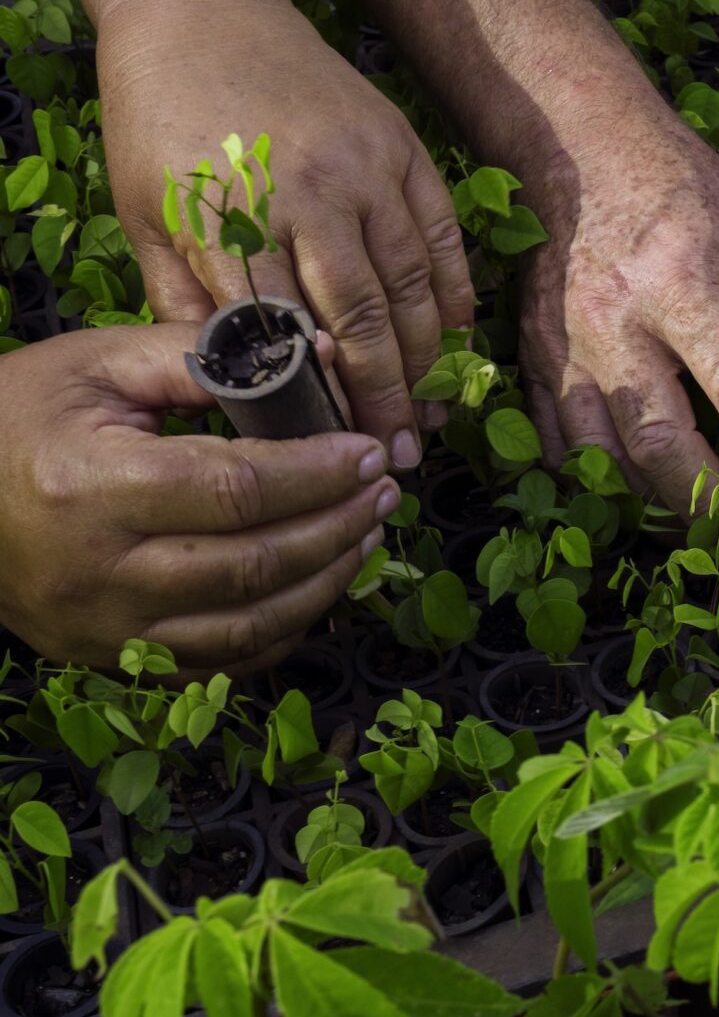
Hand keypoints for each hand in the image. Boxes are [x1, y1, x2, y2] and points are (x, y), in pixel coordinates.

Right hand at [0, 324, 399, 678]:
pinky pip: (222, 662)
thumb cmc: (15, 416)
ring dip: (325, 581)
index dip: (317, 475)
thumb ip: (199, 358)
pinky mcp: (112, 658)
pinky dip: (283, 628)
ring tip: (364, 532)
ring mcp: (106, 629)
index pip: (235, 490)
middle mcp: (100, 573)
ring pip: (249, 625)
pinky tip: (316, 584)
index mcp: (90, 488)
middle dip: (338, 526)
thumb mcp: (94, 364)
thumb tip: (307, 354)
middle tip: (383, 490)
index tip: (367, 453)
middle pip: (255, 565)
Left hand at [90, 0, 473, 469]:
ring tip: (425, 410)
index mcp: (236, 216)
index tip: (330, 451)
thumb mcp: (147, 212)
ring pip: (412, 284)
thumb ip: (185, 299)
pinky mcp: (404, 150)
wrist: (201, 12)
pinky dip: (453, 293)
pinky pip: (443, 237)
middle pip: (361, 318)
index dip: (316, 400)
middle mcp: (311, 194)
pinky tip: (451, 338)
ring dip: (424, 357)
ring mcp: (368, 170)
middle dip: (384, 395)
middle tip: (397, 452)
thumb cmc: (163, 119)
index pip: (286, 333)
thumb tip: (227, 385)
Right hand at [514, 109, 718, 513]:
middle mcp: (617, 328)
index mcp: (684, 289)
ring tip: (713, 526)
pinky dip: (605, 483)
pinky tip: (646, 494)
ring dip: (663, 507)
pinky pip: (562, 448)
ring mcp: (565, 351)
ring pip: (607, 462)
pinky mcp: (533, 362)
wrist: (579, 152)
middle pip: (665, 448)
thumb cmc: (684, 192)